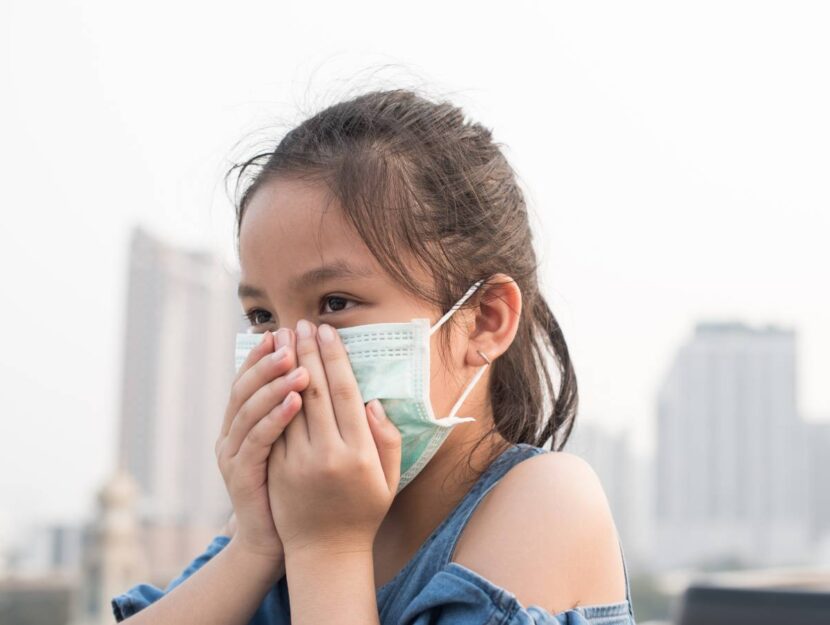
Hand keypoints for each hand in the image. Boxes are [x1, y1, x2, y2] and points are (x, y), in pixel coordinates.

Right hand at [215, 329, 309, 561]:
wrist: (275, 540)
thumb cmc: (292, 490)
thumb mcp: (291, 444)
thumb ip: (295, 412)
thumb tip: (310, 371)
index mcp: (242, 424)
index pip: (250, 380)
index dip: (263, 355)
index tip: (284, 332)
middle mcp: (231, 434)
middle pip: (245, 388)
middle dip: (268, 360)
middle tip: (291, 337)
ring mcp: (232, 455)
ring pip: (249, 410)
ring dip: (274, 384)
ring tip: (300, 364)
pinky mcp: (241, 475)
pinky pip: (258, 440)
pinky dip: (276, 417)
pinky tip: (295, 401)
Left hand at [266, 320, 401, 556]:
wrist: (324, 552)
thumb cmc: (363, 512)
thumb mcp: (389, 478)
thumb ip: (387, 438)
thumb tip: (371, 399)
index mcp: (359, 452)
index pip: (344, 392)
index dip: (334, 358)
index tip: (326, 332)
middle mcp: (327, 453)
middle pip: (313, 390)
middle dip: (306, 352)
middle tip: (300, 323)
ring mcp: (296, 462)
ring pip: (287, 403)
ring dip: (283, 367)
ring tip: (281, 338)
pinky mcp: (275, 469)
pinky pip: (272, 425)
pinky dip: (270, 395)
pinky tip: (268, 373)